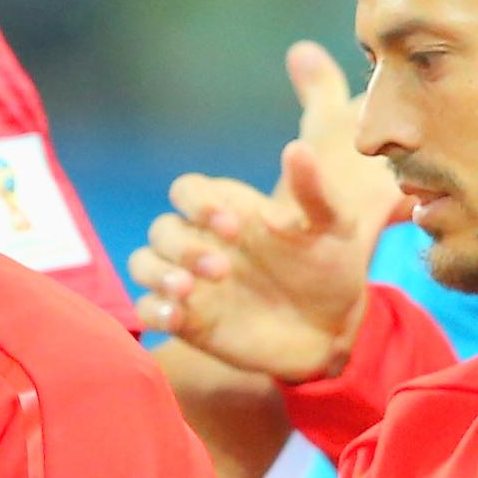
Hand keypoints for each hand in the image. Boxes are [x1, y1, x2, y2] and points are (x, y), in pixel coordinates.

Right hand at [130, 40, 398, 379]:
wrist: (333, 328)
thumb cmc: (329, 267)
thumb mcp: (333, 226)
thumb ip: (314, 190)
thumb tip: (297, 149)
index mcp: (228, 210)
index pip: (187, 191)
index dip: (198, 204)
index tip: (232, 226)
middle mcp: (202, 242)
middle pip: (162, 229)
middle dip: (184, 246)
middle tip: (222, 269)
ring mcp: (189, 281)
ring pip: (144, 264)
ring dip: (157, 274)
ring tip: (186, 290)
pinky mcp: (186, 320)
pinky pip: (147, 309)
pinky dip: (154, 311)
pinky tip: (178, 317)